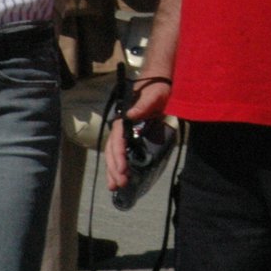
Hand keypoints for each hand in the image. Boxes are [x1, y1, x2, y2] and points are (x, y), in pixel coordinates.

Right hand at [105, 73, 171, 191]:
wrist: (158, 83)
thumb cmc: (155, 89)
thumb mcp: (153, 95)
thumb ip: (143, 105)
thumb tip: (130, 114)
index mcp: (123, 120)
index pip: (117, 140)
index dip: (118, 156)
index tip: (122, 170)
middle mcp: (120, 127)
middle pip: (113, 150)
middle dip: (114, 168)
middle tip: (119, 185)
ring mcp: (124, 133)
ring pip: (114, 154)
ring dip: (113, 170)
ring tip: (115, 187)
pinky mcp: (131, 135)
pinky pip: (122, 152)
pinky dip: (119, 164)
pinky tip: (121, 176)